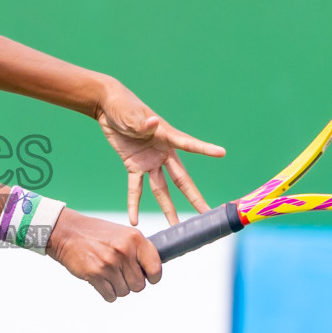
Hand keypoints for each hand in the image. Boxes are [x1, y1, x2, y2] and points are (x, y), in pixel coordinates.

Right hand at [45, 209, 160, 301]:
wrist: (67, 233)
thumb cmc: (96, 234)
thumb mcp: (122, 234)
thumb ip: (138, 250)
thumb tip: (154, 272)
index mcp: (135, 238)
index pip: (155, 268)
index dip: (154, 276)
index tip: (149, 277)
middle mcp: (124, 251)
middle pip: (139, 285)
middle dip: (131, 283)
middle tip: (121, 273)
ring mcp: (109, 263)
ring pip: (125, 292)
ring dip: (118, 288)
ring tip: (108, 273)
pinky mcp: (95, 274)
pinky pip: (110, 296)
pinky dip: (107, 293)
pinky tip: (101, 280)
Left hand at [96, 82, 225, 225]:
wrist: (109, 106)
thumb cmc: (123, 105)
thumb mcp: (130, 112)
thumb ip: (139, 121)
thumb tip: (152, 123)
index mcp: (166, 134)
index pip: (188, 144)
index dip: (204, 149)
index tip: (222, 153)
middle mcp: (163, 152)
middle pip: (181, 178)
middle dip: (194, 196)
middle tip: (207, 213)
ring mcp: (149, 161)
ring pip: (161, 189)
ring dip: (168, 208)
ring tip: (176, 227)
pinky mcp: (134, 166)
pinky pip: (135, 188)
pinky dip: (133, 203)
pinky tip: (134, 220)